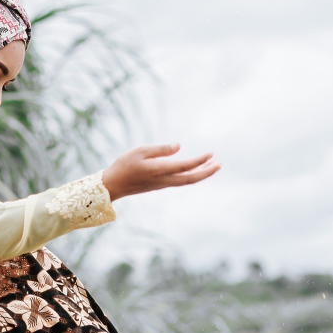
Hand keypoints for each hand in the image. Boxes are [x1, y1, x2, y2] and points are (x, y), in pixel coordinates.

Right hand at [101, 143, 219, 200]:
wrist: (113, 185)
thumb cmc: (124, 165)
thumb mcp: (140, 151)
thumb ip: (160, 150)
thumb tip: (178, 146)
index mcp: (160, 170)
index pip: (185, 166)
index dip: (199, 161)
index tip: (211, 154)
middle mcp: (164, 180)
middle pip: (191, 179)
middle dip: (206, 172)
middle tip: (219, 164)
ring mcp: (162, 184)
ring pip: (186, 181)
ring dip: (200, 174)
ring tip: (211, 165)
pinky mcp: (159, 185)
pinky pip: (180, 181)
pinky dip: (190, 175)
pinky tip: (194, 169)